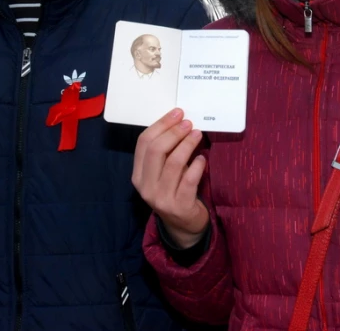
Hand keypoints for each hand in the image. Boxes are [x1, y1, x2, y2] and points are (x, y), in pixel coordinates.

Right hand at [133, 109, 209, 248]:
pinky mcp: (180, 206)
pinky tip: (202, 158)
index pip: (144, 143)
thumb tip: (179, 121)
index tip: (177, 113)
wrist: (183, 225)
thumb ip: (165, 152)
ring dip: (187, 144)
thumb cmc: (174, 190)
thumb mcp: (162, 173)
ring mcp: (161, 198)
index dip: (161, 125)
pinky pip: (189, 180)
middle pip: (156, 150)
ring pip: (173, 163)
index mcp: (138, 175)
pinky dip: (197, 165)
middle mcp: (146, 187)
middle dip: (174, 132)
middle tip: (188, 123)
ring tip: (197, 134)